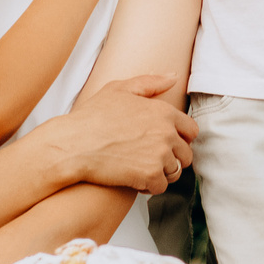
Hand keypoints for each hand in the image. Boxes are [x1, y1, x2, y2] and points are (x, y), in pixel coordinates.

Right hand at [58, 74, 196, 193]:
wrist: (73, 145)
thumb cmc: (92, 116)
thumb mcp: (120, 89)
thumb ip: (150, 82)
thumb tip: (174, 76)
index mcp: (164, 112)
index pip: (191, 130)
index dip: (180, 139)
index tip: (166, 144)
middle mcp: (167, 133)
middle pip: (186, 154)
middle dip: (172, 159)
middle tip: (152, 160)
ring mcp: (160, 155)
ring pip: (175, 172)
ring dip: (162, 174)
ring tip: (143, 170)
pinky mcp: (150, 175)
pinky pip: (160, 187)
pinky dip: (150, 187)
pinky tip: (136, 181)